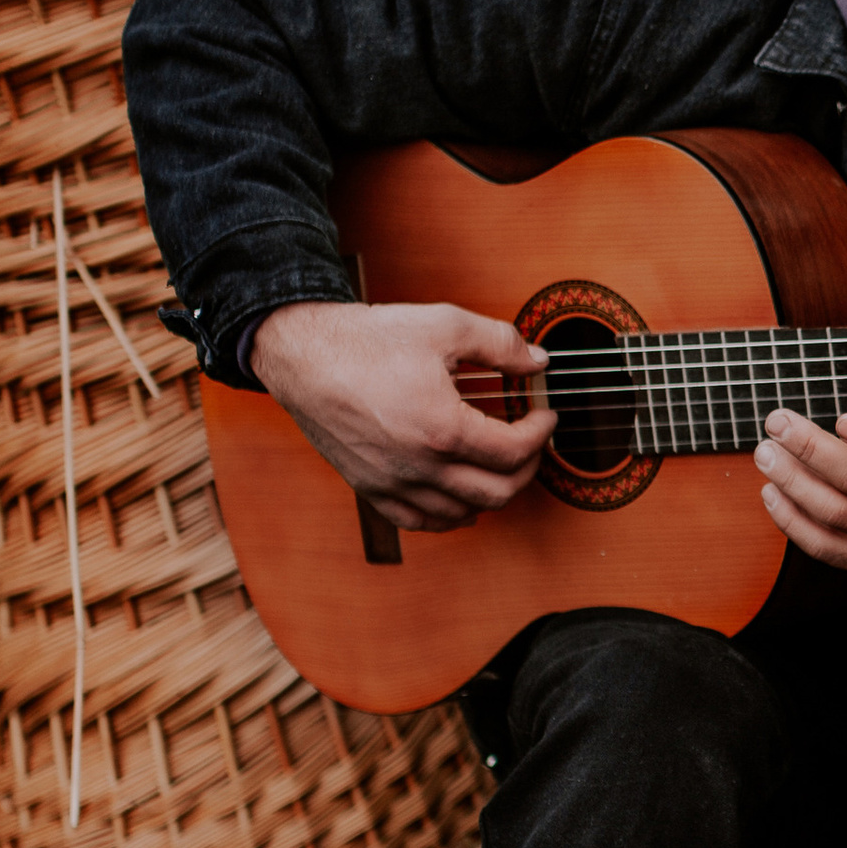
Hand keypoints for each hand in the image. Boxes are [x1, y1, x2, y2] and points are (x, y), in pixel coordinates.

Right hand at [250, 298, 551, 534]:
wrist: (302, 356)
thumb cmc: (365, 340)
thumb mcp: (444, 325)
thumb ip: (500, 343)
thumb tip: (537, 361)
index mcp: (443, 428)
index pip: (515, 451)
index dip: (541, 432)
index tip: (544, 414)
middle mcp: (419, 466)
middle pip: (498, 492)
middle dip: (527, 467)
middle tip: (530, 442)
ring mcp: (393, 483)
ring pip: (462, 514)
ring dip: (492, 493)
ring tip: (499, 464)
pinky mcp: (370, 488)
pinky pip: (420, 522)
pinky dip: (449, 515)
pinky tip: (459, 493)